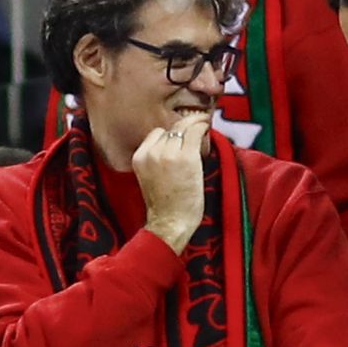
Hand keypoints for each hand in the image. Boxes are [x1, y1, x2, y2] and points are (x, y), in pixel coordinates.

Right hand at [133, 112, 211, 253]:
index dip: (171, 134)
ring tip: (203, 126)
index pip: (157, 134)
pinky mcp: (186, 156)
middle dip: (185, 127)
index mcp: (140, 157)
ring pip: (184, 127)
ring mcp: (169, 153)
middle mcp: (152, 152)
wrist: (170, 221)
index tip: (181, 136)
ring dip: (195, 125)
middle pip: (172, 128)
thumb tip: (177, 141)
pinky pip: (196, 131)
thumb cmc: (164, 204)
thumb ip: (157, 158)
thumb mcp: (150, 176)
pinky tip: (207, 127)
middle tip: (197, 125)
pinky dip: (203, 126)